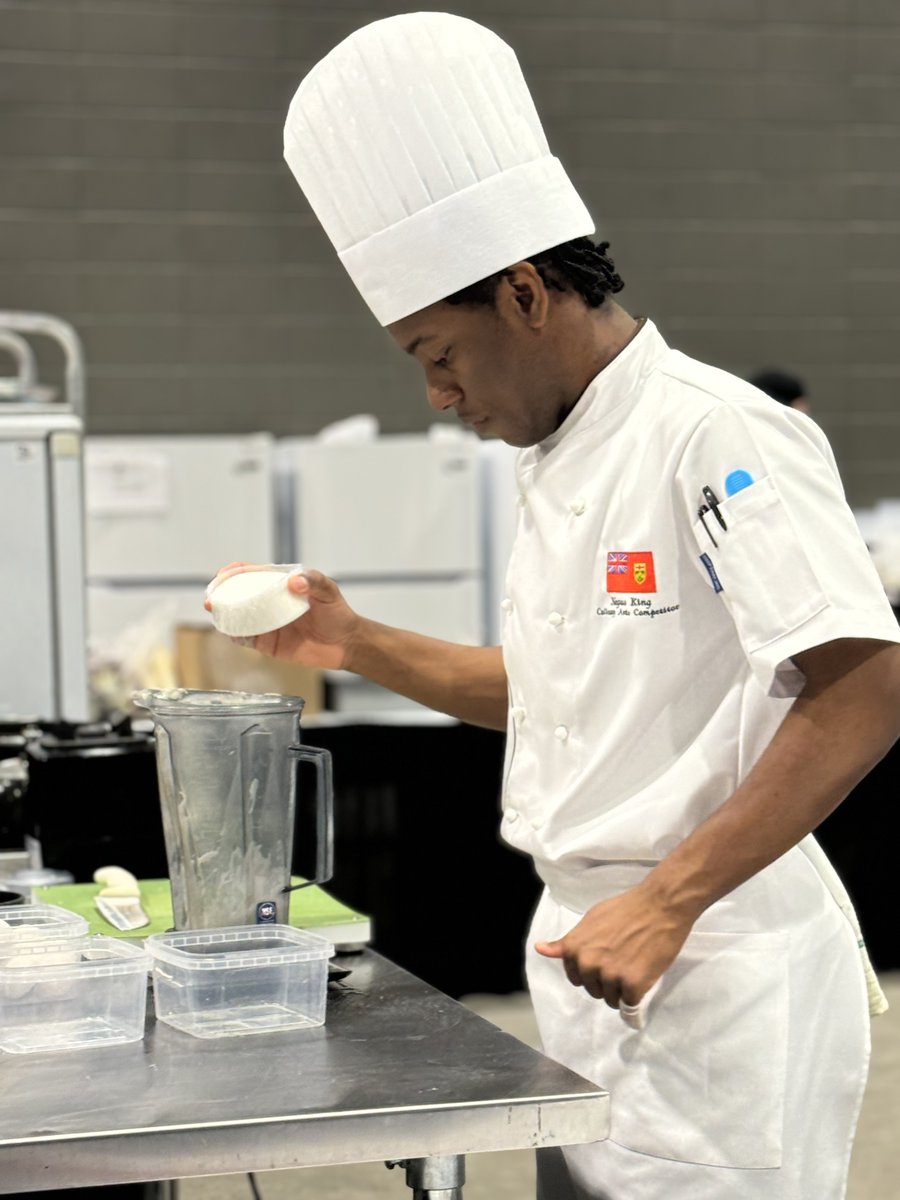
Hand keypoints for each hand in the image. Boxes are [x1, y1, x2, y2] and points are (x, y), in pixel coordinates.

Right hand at [205, 564, 359, 671]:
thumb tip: (293, 582)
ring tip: (216, 615)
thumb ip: (314, 582)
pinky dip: (235, 636)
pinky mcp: (267, 644)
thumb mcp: (329, 591)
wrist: (346, 643)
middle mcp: (268, 602)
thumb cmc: (338, 613)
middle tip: (212, 600)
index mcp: (279, 584)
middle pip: (237, 595)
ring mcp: (266, 623)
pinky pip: (245, 639)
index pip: (250, 574)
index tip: (222, 576)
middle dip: (220, 595)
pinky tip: (230, 633)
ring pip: (237, 617)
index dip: (232, 573)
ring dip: (223, 615)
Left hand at [534, 882, 693, 1008]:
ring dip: (622, 990)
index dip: (590, 971)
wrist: (659, 906)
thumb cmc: (626, 909)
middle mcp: (588, 964)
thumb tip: (540, 949)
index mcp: (574, 949)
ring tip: (635, 966)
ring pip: (611, 999)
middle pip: (593, 990)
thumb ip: (568, 941)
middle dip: (606, 981)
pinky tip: (643, 979)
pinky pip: (629, 1005)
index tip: (605, 959)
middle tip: (623, 961)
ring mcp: (610, 976)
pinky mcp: (633, 985)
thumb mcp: (589, 920)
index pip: (575, 977)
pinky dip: (636, 998)